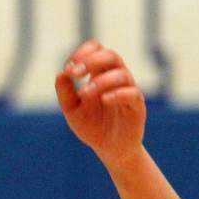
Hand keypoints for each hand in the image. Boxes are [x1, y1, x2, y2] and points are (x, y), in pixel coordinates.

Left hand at [54, 40, 146, 166]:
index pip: (96, 49)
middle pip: (111, 55)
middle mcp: (116, 78)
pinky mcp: (137, 106)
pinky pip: (132, 93)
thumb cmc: (92, 126)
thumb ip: (65, 92)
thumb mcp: (72, 110)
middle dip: (92, 60)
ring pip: (121, 73)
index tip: (70, 68)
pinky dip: (117, 94)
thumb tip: (61, 73)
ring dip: (100, 80)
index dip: (83, 52)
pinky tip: (103, 100)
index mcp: (99, 74)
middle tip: (76, 73)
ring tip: (84, 93)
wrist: (110, 149)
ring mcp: (128, 90)